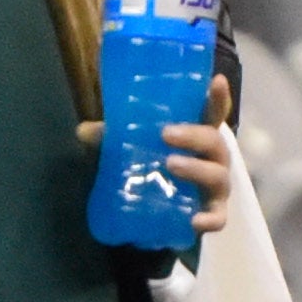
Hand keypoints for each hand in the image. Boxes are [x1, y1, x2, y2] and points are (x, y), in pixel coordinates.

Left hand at [82, 111, 239, 237]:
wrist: (164, 212)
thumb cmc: (153, 166)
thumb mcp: (132, 148)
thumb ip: (113, 137)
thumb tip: (83, 131)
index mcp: (197, 136)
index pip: (212, 112)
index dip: (217, 96)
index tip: (216, 80)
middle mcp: (213, 159)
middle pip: (214, 142)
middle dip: (194, 135)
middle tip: (166, 134)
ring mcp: (216, 188)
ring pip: (218, 176)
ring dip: (197, 169)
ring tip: (171, 164)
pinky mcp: (212, 214)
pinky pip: (218, 218)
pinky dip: (210, 219)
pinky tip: (194, 221)